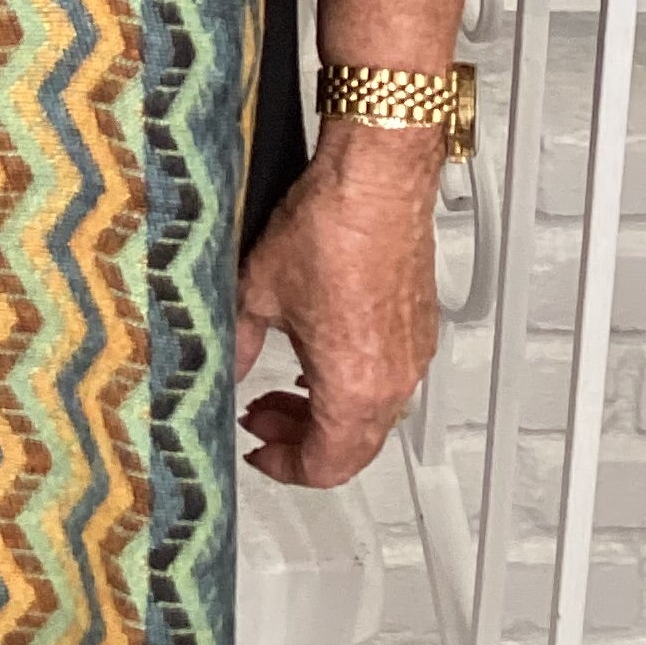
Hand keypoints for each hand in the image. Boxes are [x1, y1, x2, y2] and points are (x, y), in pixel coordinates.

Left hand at [234, 119, 442, 486]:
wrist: (377, 176)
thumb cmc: (330, 227)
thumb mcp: (258, 291)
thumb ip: (238, 343)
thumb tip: (224, 369)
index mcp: (354, 386)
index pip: (326, 465)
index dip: (285, 468)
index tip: (257, 451)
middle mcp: (394, 380)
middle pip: (353, 448)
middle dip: (303, 442)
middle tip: (261, 417)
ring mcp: (414, 354)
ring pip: (373, 415)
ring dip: (328, 412)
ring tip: (286, 385)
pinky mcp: (421, 325)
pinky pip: (390, 380)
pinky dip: (353, 384)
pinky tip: (322, 355)